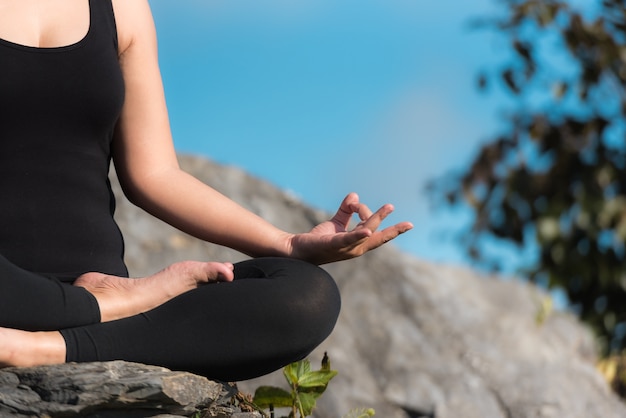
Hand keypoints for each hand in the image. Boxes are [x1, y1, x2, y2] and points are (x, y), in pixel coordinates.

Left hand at [287, 193, 412, 264]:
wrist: (298, 249)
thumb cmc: (318, 239)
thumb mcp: (336, 222)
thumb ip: (346, 210)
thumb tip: (354, 195)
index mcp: (357, 243)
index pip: (376, 232)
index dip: (383, 222)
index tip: (388, 216)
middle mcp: (355, 248)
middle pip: (378, 237)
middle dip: (394, 230)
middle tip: (410, 224)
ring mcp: (346, 248)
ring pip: (366, 232)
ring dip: (378, 219)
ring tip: (389, 207)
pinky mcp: (334, 244)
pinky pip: (348, 239)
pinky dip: (359, 235)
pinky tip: (367, 231)